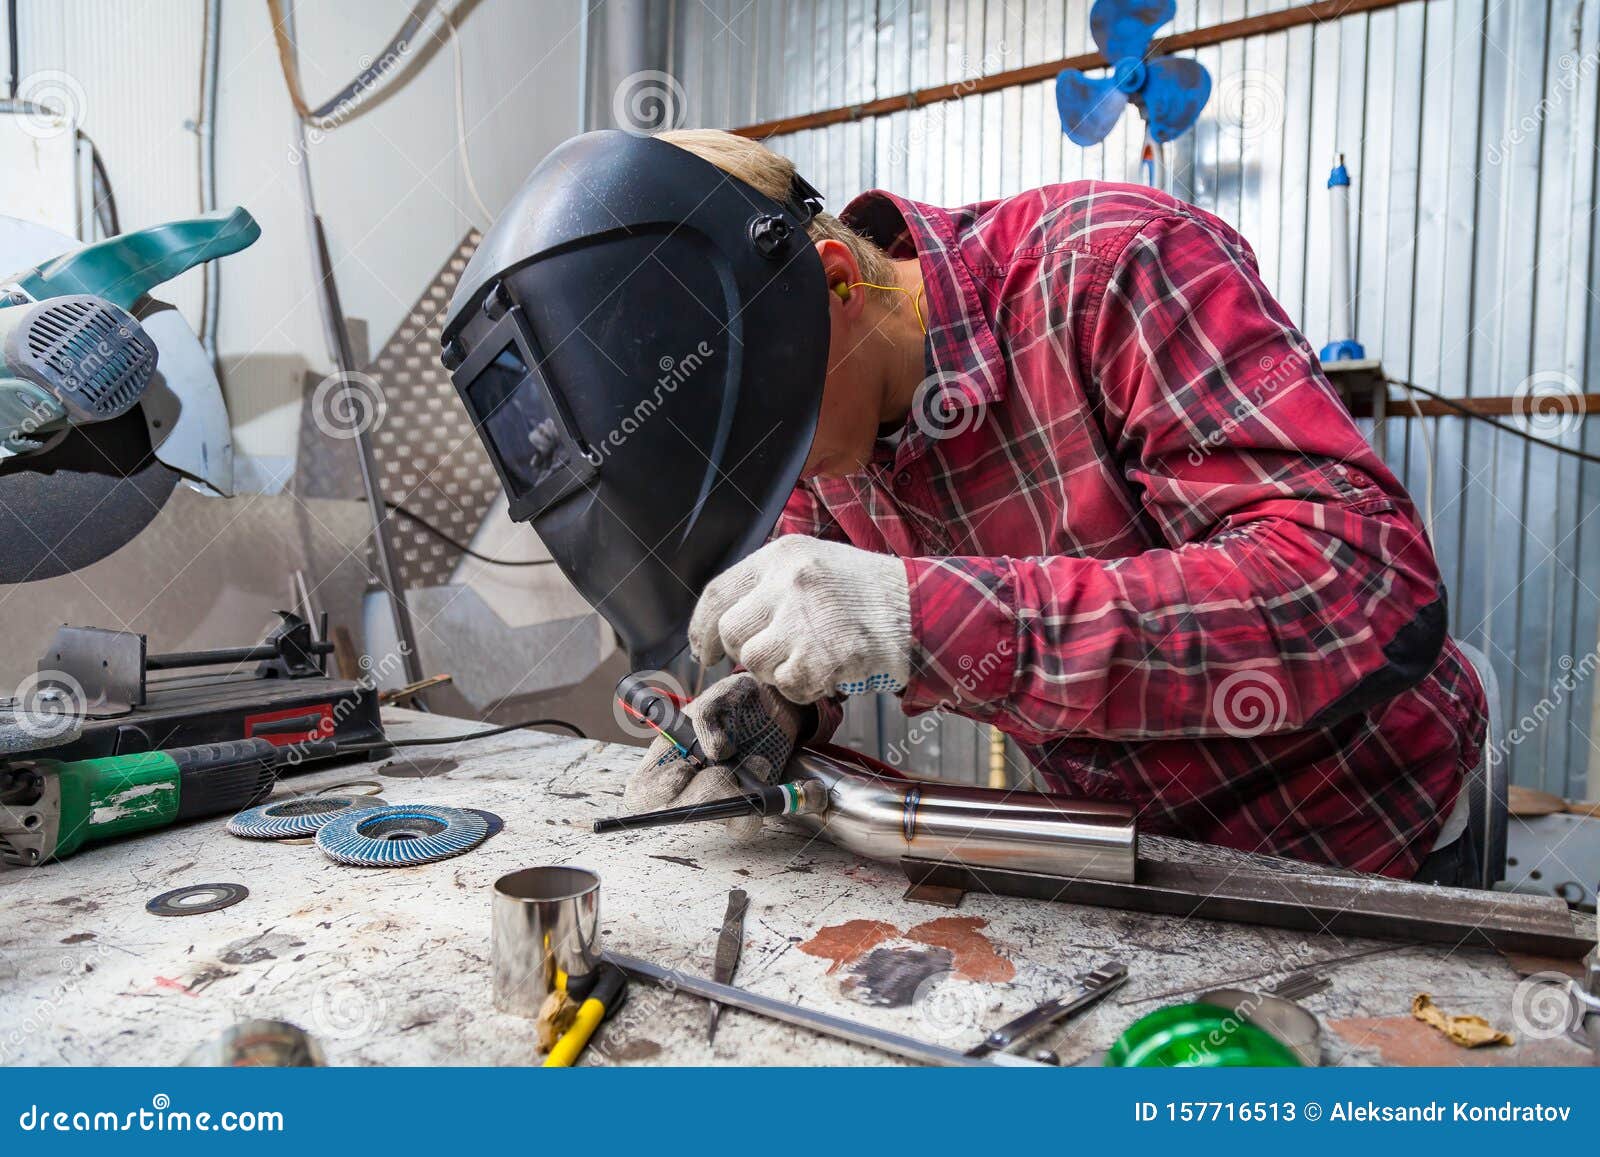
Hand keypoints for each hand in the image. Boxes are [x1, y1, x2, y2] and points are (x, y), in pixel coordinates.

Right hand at [623, 674, 807, 837]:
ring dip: (746, 799)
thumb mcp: (722, 693)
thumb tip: (713, 748)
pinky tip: (791, 783)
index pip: (642, 792)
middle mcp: (689, 786)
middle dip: (711, 792)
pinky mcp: (751, 806)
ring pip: (725, 820)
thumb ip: (709, 712)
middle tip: (729, 769)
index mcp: (666, 759)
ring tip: (760, 762)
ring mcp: (721, 799)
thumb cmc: (739, 700)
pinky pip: (759, 819)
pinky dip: (781, 802)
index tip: (684, 771)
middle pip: (683, 812)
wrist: (777, 707)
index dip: (657, 790)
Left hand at [688, 536, 910, 703]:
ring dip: (777, 671)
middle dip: (746, 652)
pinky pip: (788, 686)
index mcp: (782, 556)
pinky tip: (827, 670)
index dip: (701, 627)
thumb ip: (770, 586)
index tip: (702, 650)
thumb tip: (722, 625)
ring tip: (809, 656)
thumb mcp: (814, 564)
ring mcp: (804, 620)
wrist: (918, 611)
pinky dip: (804, 687)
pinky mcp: (820, 655)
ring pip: (756, 663)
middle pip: (731, 633)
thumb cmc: (865, 593)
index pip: (718, 593)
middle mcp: (788, 583)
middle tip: (774, 654)